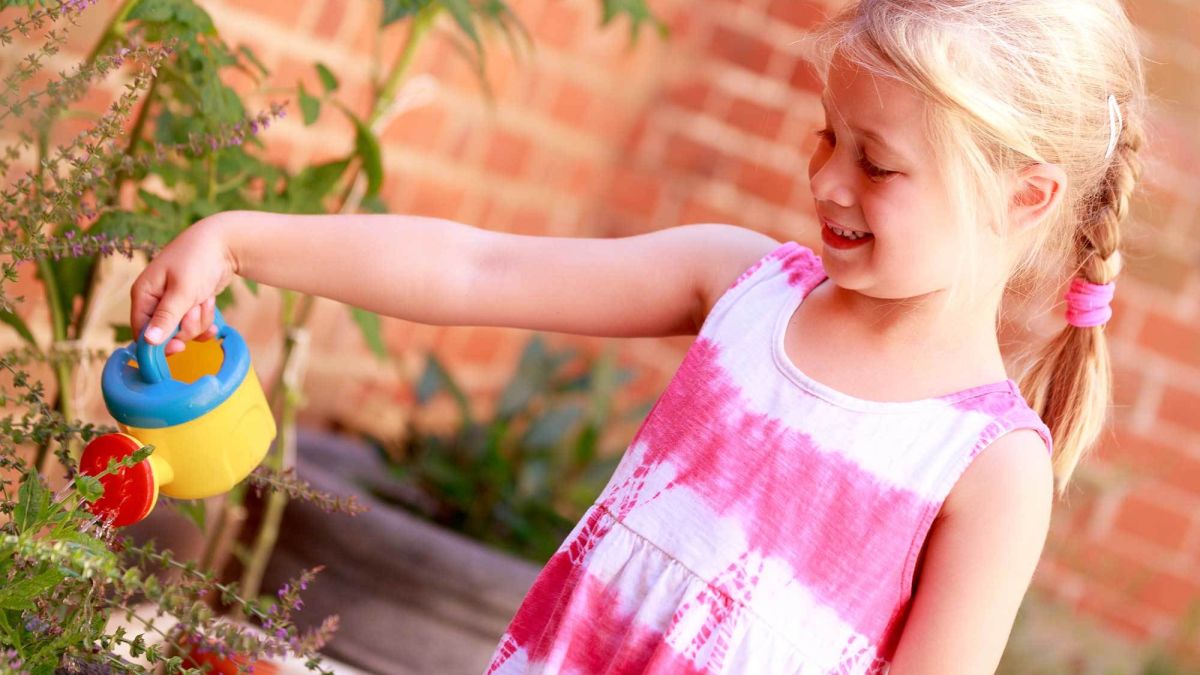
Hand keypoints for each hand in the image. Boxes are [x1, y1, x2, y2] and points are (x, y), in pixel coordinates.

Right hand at [130, 215, 238, 355]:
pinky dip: (206, 318)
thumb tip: (147, 342)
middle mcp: (155, 300)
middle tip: (196, 308)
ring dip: (200, 319)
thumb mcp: (182, 291)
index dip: (159, 344)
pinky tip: (210, 305)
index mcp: (144, 295)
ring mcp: (173, 303)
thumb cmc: (198, 260)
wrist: (224, 243)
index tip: (179, 348)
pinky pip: (196, 324)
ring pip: (184, 330)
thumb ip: (166, 318)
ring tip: (204, 298)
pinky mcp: (189, 304)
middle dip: (187, 326)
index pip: (142, 331)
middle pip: (166, 335)